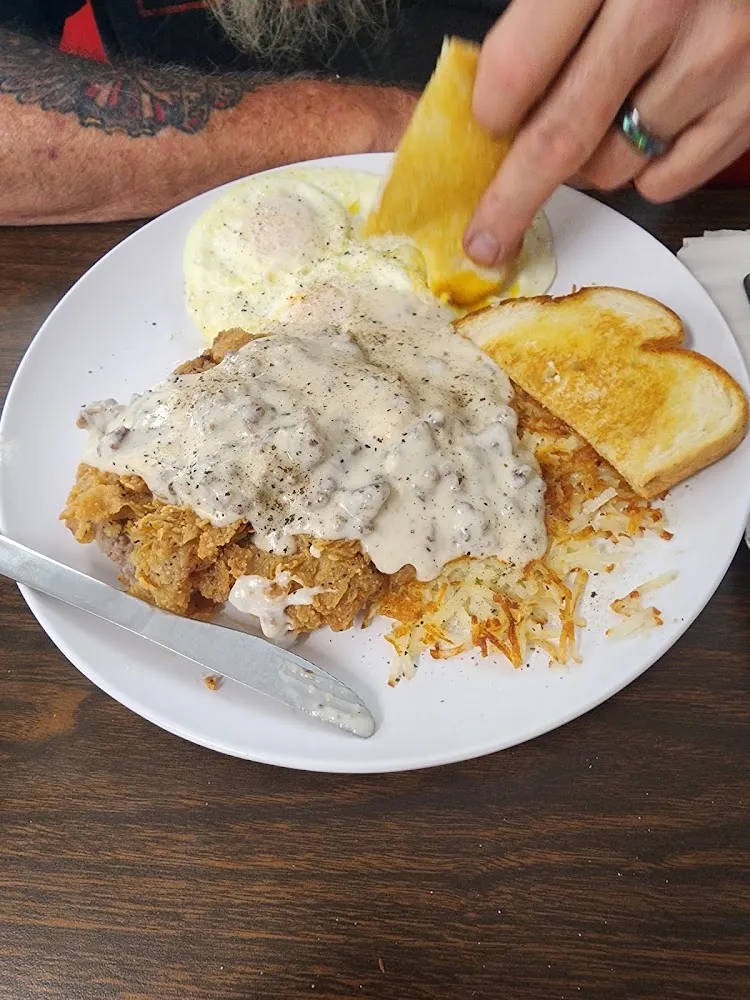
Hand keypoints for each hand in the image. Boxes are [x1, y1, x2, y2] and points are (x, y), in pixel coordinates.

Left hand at [464, 0, 749, 266]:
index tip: (482, 132)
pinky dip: (643, 170)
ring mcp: (714, 59)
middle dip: (511, 200)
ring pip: (611, 167)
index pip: (519, 68)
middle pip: (561, 139)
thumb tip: (495, 92)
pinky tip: (648, 124)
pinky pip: (666, 180)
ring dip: (585, 164)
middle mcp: (663, 9)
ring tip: (600, 118)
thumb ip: (547, 12)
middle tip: (486, 234)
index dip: (488, 114)